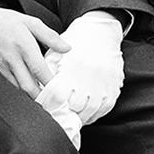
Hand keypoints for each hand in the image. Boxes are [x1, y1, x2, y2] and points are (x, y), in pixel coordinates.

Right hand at [0, 2, 67, 94]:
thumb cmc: (4, 21)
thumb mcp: (30, 22)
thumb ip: (50, 36)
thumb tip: (67, 48)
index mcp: (23, 46)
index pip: (40, 71)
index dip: (52, 84)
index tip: (63, 91)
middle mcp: (12, 60)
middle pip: (28, 88)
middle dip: (43, 98)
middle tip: (56, 102)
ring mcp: (3, 68)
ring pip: (19, 91)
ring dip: (32, 97)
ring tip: (46, 100)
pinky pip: (11, 87)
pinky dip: (22, 92)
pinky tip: (31, 92)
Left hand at [34, 12, 124, 129]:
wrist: (100, 32)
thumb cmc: (73, 44)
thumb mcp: (56, 53)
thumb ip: (47, 71)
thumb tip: (39, 92)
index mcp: (71, 66)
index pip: (59, 94)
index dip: (52, 106)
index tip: (47, 111)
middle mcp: (89, 74)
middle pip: (75, 105)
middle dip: (66, 114)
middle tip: (59, 120)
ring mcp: (104, 80)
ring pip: (91, 109)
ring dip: (81, 118)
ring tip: (72, 121)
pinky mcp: (114, 84)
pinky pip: (106, 107)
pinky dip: (96, 115)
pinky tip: (87, 116)